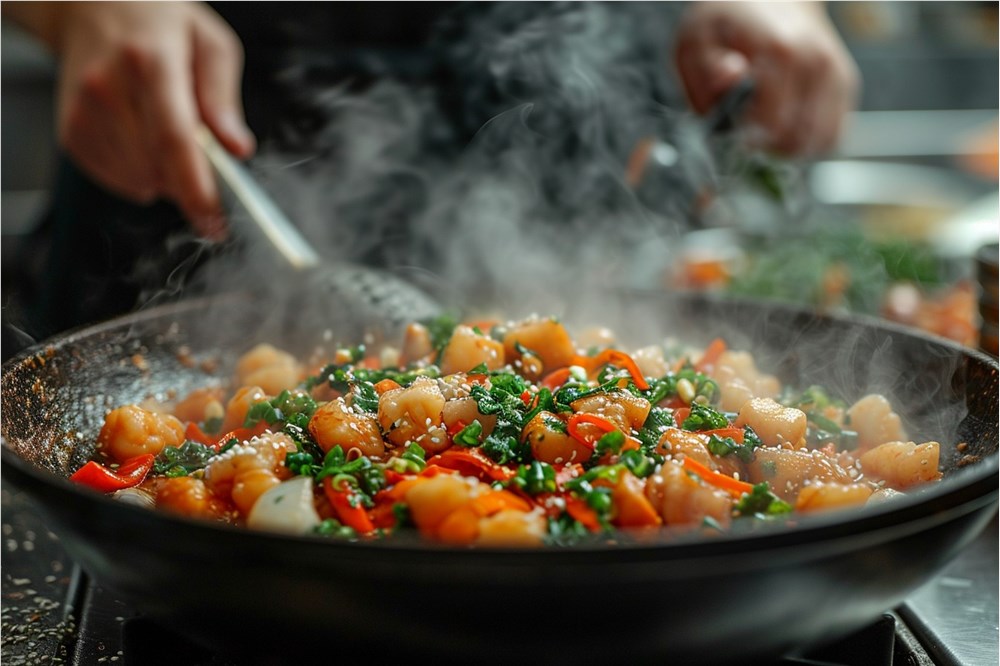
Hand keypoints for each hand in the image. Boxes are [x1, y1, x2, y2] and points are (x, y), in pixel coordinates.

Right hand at [46, 3, 254, 237]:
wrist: (93, 6)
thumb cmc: (162, 24)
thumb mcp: (210, 44)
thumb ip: (223, 98)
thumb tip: (237, 148)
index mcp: (150, 61)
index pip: (174, 138)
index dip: (196, 188)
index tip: (215, 221)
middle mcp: (109, 87)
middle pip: (156, 166)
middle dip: (189, 182)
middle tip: (205, 164)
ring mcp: (83, 111)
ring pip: (136, 178)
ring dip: (165, 178)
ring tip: (171, 139)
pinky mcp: (71, 131)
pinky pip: (115, 179)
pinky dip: (139, 176)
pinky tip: (146, 144)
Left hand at [675, 2, 859, 155]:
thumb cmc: (726, 25)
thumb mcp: (698, 40)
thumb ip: (707, 68)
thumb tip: (733, 79)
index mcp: (781, 50)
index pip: (774, 125)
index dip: (748, 139)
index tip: (733, 129)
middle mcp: (817, 61)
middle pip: (796, 140)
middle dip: (767, 146)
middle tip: (746, 129)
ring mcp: (836, 73)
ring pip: (819, 143)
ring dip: (789, 148)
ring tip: (765, 128)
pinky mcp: (846, 84)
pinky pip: (833, 136)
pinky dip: (808, 141)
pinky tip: (786, 127)